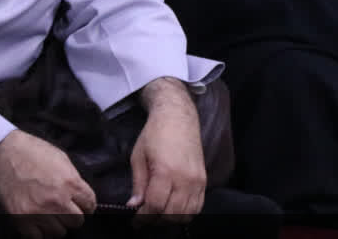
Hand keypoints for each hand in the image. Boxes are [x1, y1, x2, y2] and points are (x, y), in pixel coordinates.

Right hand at [0, 130, 95, 238]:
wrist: (2, 153)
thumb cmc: (30, 151)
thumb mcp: (60, 158)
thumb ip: (74, 179)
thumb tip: (81, 195)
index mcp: (69, 182)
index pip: (90, 204)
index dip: (86, 203)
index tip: (81, 203)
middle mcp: (56, 200)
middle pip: (77, 221)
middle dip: (72, 214)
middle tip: (64, 207)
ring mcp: (39, 212)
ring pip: (59, 232)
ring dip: (56, 223)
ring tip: (49, 212)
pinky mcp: (22, 220)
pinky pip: (39, 237)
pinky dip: (39, 230)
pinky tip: (37, 219)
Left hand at [128, 77, 206, 222]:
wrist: (178, 117)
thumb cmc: (155, 133)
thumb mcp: (138, 156)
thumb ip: (138, 183)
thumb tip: (134, 205)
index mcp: (166, 171)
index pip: (156, 206)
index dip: (144, 217)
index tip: (136, 220)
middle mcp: (185, 178)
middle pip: (172, 213)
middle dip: (156, 220)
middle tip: (145, 218)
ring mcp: (197, 181)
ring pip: (186, 214)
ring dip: (171, 219)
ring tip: (159, 213)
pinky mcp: (203, 180)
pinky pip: (197, 207)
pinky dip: (185, 213)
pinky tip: (174, 208)